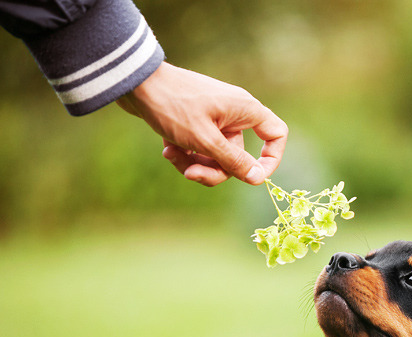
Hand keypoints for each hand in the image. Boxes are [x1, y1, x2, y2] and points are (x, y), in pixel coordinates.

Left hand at [117, 62, 287, 185]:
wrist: (135, 83)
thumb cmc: (172, 106)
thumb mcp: (204, 140)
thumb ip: (233, 161)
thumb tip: (258, 179)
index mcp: (245, 111)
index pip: (277, 135)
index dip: (270, 159)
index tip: (253, 178)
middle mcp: (234, 115)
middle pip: (238, 157)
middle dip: (214, 170)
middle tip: (191, 174)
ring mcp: (215, 120)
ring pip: (216, 157)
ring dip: (194, 164)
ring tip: (171, 155)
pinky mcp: (196, 124)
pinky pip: (200, 150)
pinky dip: (185, 154)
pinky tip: (167, 148)